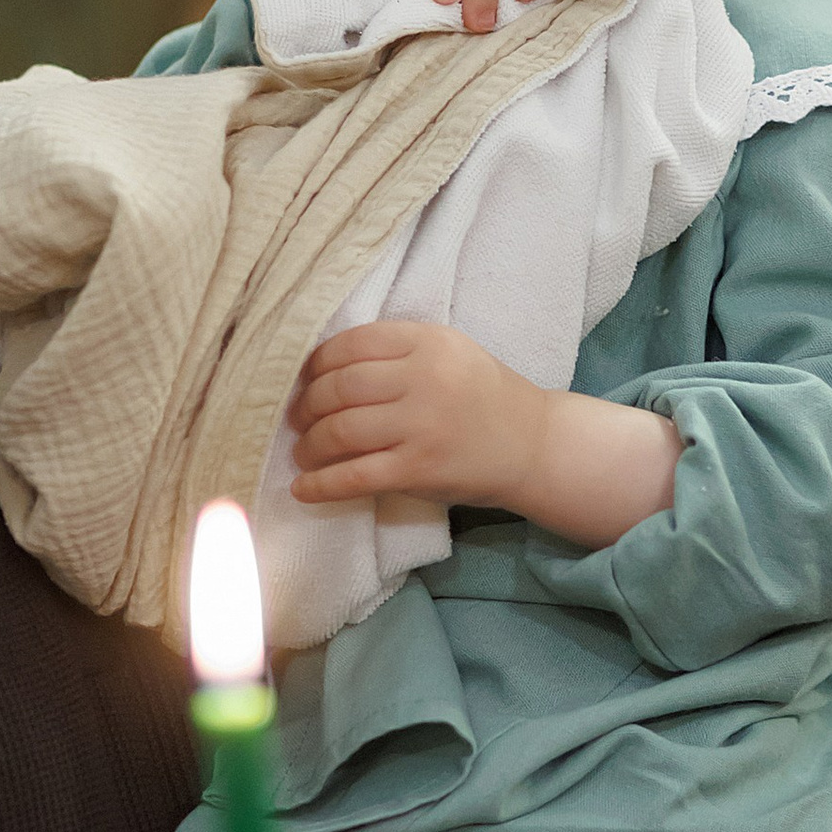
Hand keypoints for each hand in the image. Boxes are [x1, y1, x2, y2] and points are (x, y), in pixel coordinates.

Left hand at [291, 320, 550, 511]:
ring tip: (303, 453)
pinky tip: (303, 489)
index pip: (350, 344)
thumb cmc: (482, 397)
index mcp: (428, 342)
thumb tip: (321, 368)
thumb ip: (396, 352)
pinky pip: (354, 476)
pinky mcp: (419, 469)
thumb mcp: (449, 353)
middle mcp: (424, 378)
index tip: (305, 381)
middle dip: (307, 406)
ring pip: (339, 431)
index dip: (316, 364)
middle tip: (298, 420)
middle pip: (338, 388)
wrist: (533, 445)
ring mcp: (421, 425)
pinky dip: (320, 485)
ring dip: (309, 446)